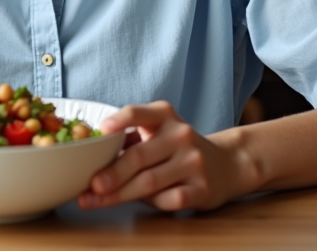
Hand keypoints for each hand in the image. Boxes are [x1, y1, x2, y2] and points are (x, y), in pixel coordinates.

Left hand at [78, 101, 257, 211]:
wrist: (226, 164)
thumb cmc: (178, 149)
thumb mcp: (159, 132)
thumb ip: (131, 139)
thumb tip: (89, 157)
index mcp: (165, 116)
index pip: (139, 113)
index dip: (120, 120)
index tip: (102, 129)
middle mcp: (181, 135)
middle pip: (140, 156)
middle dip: (112, 173)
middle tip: (92, 185)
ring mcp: (194, 162)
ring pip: (150, 182)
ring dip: (120, 194)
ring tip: (96, 200)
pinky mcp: (203, 189)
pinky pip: (169, 199)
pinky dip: (151, 203)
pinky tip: (139, 204)